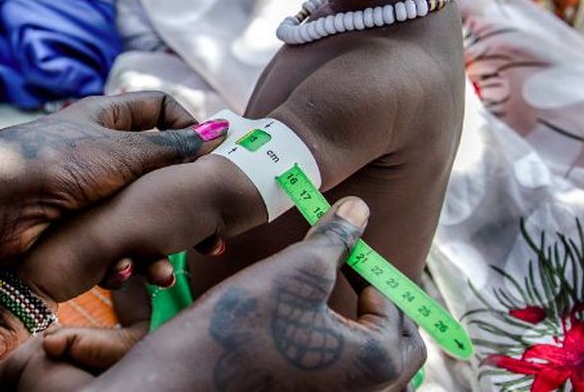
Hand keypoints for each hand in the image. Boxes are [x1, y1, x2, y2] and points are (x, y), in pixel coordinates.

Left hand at [0, 93, 220, 266]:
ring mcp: (89, 193)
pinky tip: (131, 271)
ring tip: (167, 266)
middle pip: (156, 169)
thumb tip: (219, 132)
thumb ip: (171, 147)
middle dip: (181, 200)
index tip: (212, 155)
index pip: (160, 109)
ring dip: (157, 242)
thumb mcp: (121, 152)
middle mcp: (100, 152)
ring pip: (140, 215)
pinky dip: (127, 259)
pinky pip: (116, 243)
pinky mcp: (78, 230)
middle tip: (209, 229)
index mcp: (106, 118)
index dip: (188, 126)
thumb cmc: (54, 165)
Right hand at [91, 198, 425, 391]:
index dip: (370, 269)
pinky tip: (305, 337)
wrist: (186, 377)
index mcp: (378, 362)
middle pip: (398, 347)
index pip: (396, 307)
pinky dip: (339, 359)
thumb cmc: (241, 327)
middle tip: (346, 278)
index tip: (341, 250)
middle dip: (377, 307)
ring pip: (374, 370)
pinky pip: (344, 384)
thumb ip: (335, 239)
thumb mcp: (295, 270)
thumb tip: (359, 209)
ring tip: (329, 307)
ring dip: (362, 336)